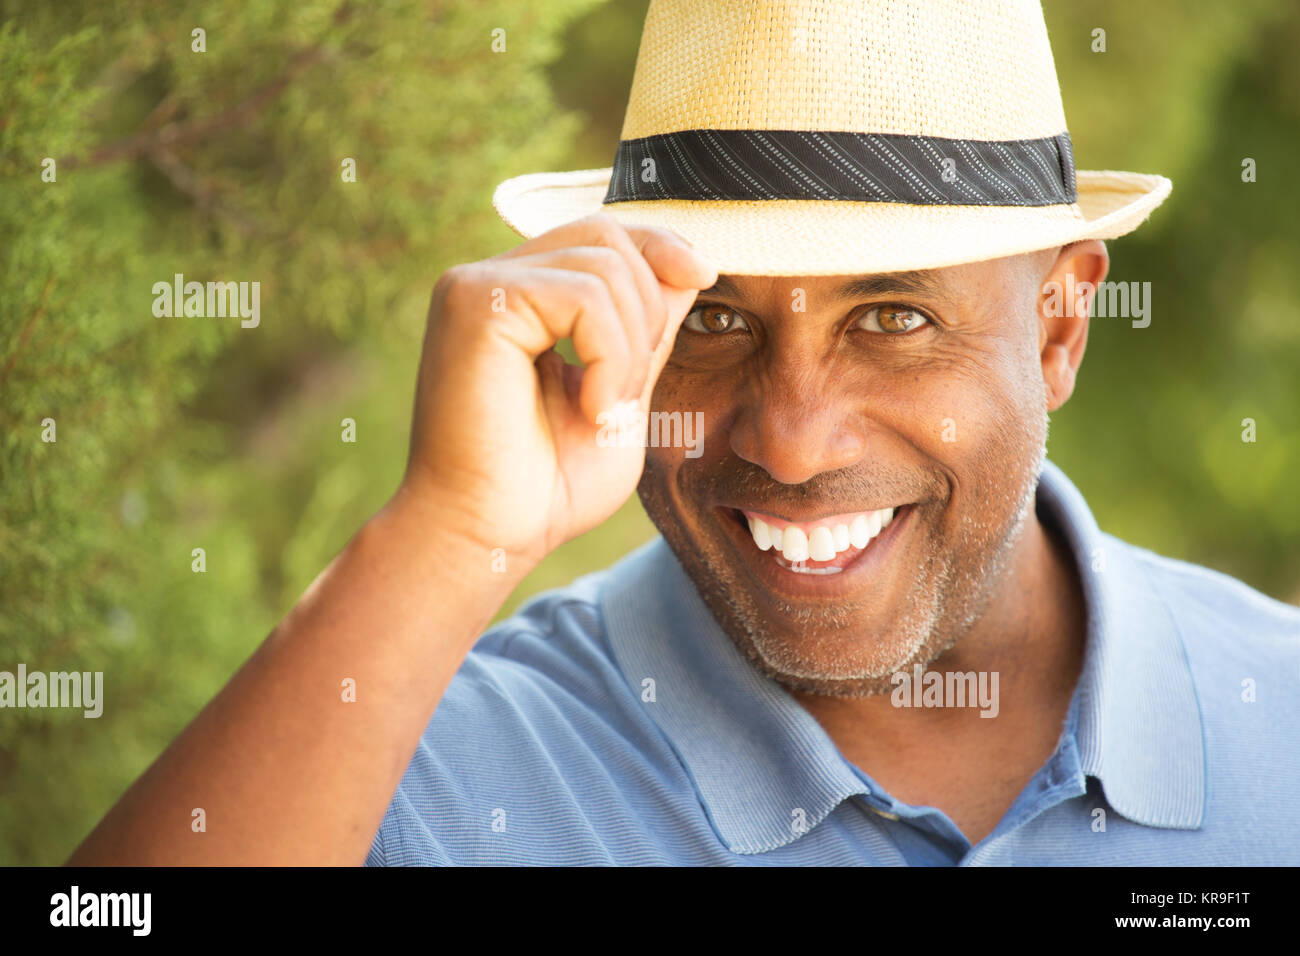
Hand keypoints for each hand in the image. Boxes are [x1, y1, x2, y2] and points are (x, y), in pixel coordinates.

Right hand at [397, 213, 716, 566]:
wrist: (487, 537)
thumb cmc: (545, 487)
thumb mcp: (620, 395)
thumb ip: (645, 333)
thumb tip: (687, 266)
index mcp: (520, 298)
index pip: (601, 236)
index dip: (659, 246)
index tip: (706, 275)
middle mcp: (490, 281)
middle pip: (607, 234)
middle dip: (649, 307)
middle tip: (629, 391)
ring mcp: (476, 287)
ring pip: (603, 266)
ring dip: (630, 347)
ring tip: (606, 410)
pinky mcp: (475, 304)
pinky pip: (582, 296)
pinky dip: (609, 356)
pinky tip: (593, 409)